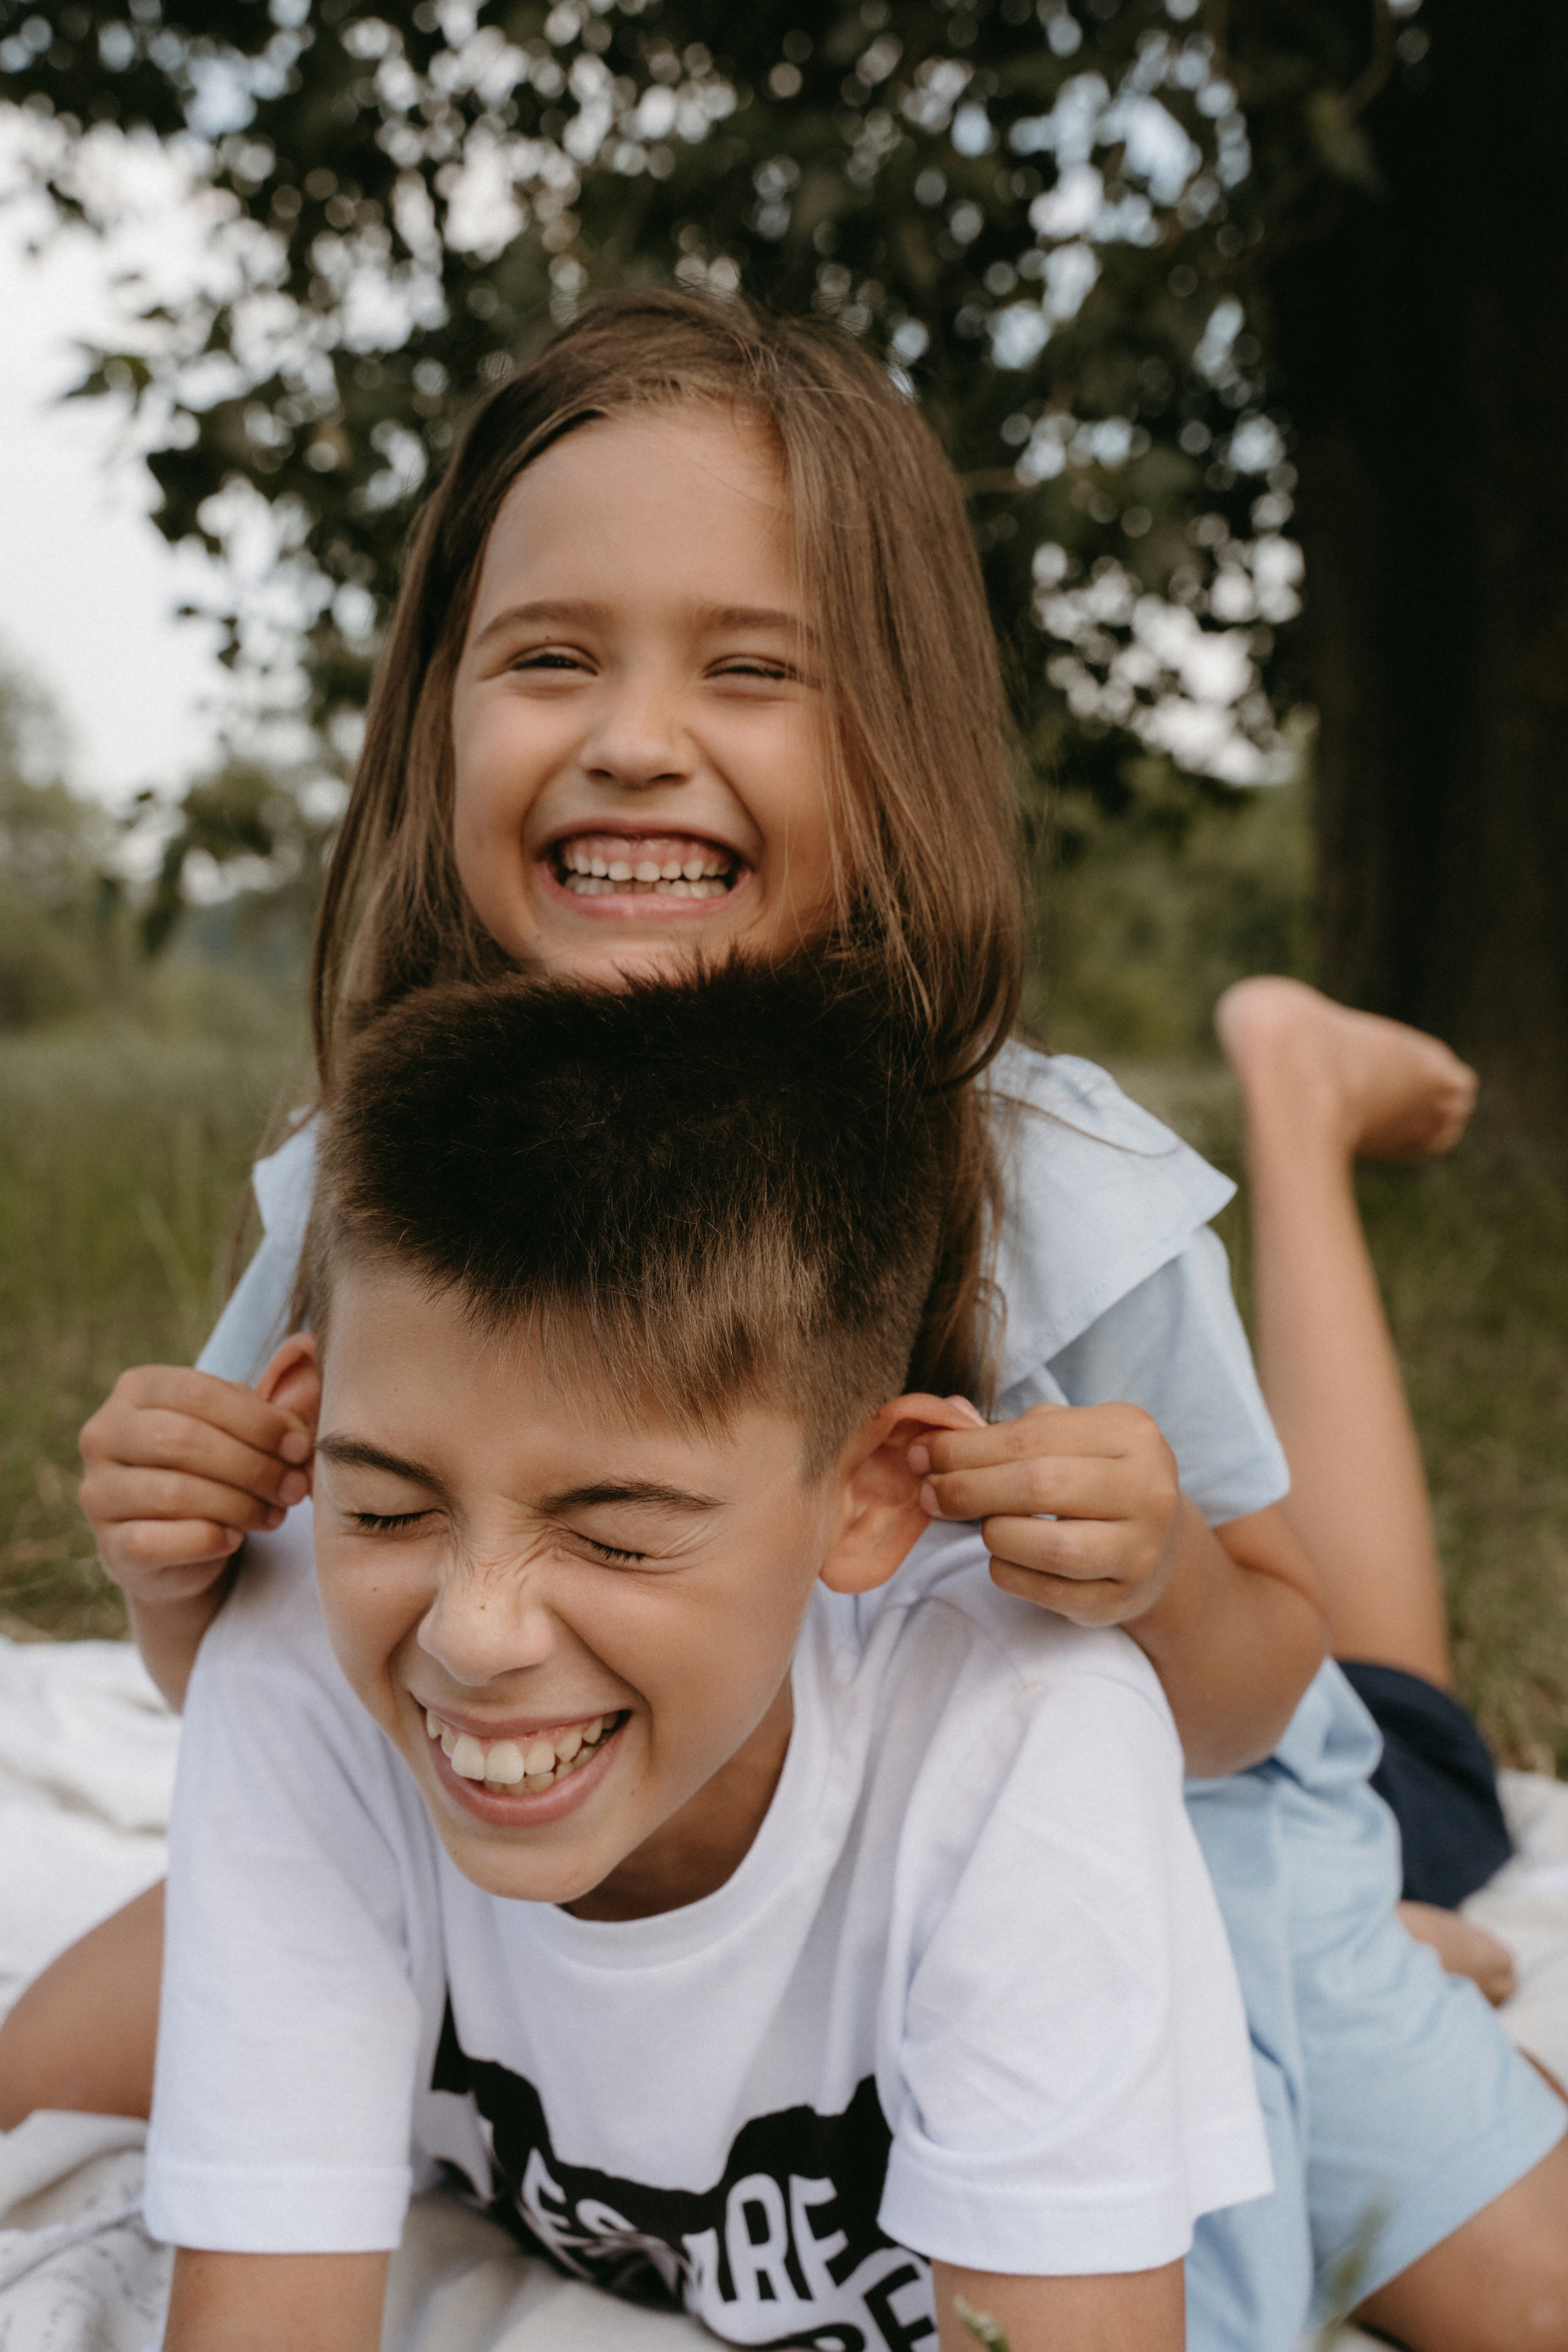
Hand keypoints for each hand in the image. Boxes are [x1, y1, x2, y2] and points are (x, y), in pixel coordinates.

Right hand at [79, 1364, 312, 1609]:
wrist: (178, 1545)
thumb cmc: (216, 1467)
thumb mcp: (246, 1427)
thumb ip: (277, 1393)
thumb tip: (307, 1345)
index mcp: (137, 1389)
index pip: (198, 1392)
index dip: (258, 1420)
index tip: (300, 1444)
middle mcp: (104, 1434)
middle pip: (184, 1441)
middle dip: (254, 1466)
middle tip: (294, 1487)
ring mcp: (98, 1491)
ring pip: (174, 1494)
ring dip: (240, 1506)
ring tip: (275, 1513)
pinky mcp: (109, 1545)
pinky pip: (157, 1542)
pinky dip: (207, 1541)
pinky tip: (235, 1538)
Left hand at [909, 1400, 1182, 1627]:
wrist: (1156, 1540)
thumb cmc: (1093, 1476)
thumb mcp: (1065, 1436)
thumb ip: (1004, 1432)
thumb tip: (938, 1425)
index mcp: (1130, 1433)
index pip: (1031, 1437)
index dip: (965, 1449)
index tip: (921, 1455)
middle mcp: (1149, 1489)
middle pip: (1039, 1487)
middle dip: (969, 1490)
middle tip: (929, 1494)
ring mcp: (1141, 1550)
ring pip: (1050, 1546)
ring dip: (996, 1535)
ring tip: (984, 1526)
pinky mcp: (1121, 1599)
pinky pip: (1050, 1592)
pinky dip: (1010, 1573)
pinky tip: (1002, 1558)